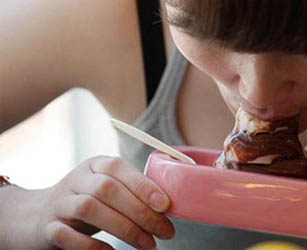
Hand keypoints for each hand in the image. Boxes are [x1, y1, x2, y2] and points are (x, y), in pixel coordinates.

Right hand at [10, 156, 174, 248]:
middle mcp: (77, 179)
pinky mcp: (47, 227)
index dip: (143, 185)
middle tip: (164, 231)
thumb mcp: (109, 189)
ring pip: (89, 208)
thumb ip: (133, 191)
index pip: (119, 168)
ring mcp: (60, 202)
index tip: (165, 205)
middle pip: (107, 189)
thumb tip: (169, 206)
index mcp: (96, 164)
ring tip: (147, 244)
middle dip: (140, 211)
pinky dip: (91, 245)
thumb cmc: (89, 201)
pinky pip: (66, 235)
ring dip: (123, 227)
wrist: (37, 216)